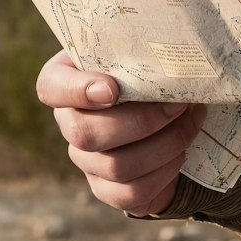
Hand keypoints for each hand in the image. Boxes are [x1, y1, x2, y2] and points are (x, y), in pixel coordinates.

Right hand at [36, 49, 206, 214]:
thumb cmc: (152, 69)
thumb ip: (145, 46)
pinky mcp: (107, 189)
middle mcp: (70, 123)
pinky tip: (180, 153)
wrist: (168, 110)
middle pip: (84, 134)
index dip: (77, 91)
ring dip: (164, 144)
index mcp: (69, 81)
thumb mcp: (144, 50)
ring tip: (190, 122)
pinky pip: (131, 193)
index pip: (51, 86)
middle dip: (142, 121)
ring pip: (115, 166)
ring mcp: (86, 160)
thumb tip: (172, 48)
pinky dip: (164, 173)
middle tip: (179, 103)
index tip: (113, 88)